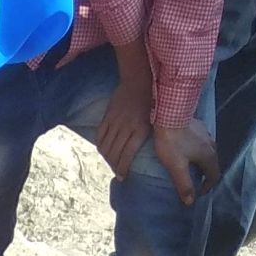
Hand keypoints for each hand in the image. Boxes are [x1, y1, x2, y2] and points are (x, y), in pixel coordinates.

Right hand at [95, 63, 154, 181]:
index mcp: (140, 129)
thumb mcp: (155, 119)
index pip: (126, 155)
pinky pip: (99, 136)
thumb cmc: (152, 99)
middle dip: (114, 166)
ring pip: (105, 147)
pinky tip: (103, 150)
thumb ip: (147, 135)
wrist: (139, 79)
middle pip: (114, 154)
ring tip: (110, 162)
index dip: (122, 168)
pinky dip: (100, 145)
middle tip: (116, 172)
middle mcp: (126, 127)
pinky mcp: (107, 116)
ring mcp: (115, 121)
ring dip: (106, 158)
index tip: (122, 176)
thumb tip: (142, 152)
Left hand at [151, 118, 219, 208]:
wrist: (170, 114)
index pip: (214, 175)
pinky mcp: (198, 127)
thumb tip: (190, 202)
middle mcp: (211, 145)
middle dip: (205, 175)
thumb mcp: (177, 167)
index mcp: (209, 156)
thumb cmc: (172, 142)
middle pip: (212, 164)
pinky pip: (201, 144)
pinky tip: (187, 152)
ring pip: (207, 153)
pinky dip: (197, 152)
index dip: (207, 187)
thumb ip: (184, 185)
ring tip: (190, 169)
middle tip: (194, 183)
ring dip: (201, 163)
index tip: (198, 193)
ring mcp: (206, 134)